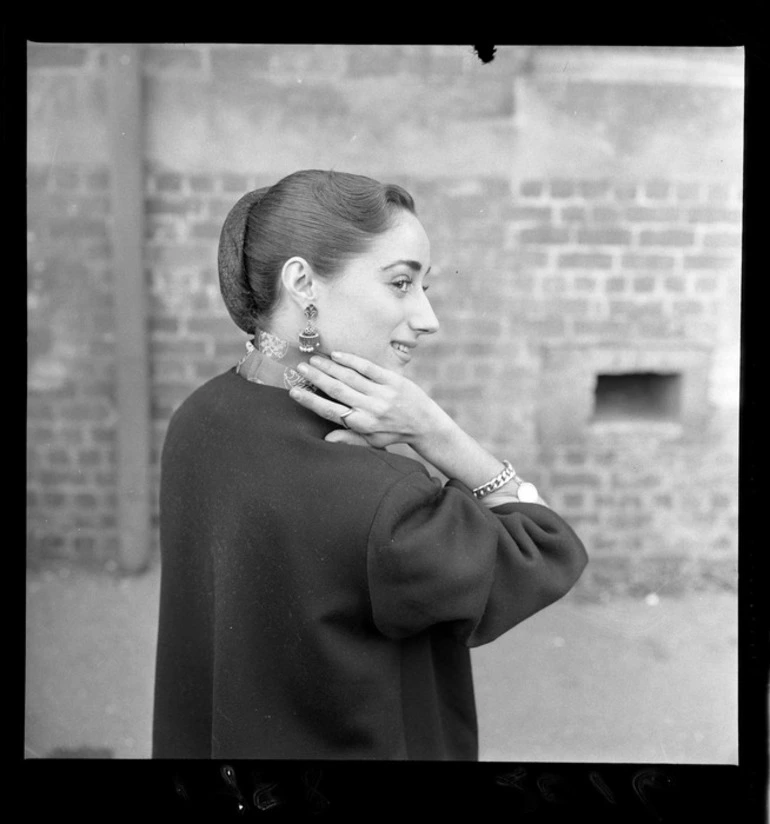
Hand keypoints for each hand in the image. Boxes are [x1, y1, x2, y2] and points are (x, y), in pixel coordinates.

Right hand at [289, 351, 449, 449]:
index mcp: (362, 424)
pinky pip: (368, 368)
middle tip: (300, 368)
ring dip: (329, 367)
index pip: (331, 411)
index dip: (311, 401)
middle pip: (337, 390)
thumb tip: (326, 439)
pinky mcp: (393, 380)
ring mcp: (382, 393)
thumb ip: (349, 439)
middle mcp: (370, 408)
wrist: (426, 426)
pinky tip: (337, 355)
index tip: (294, 392)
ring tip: (314, 359)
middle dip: (316, 378)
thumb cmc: (394, 434)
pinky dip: (351, 361)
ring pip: (349, 377)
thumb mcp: (372, 442)